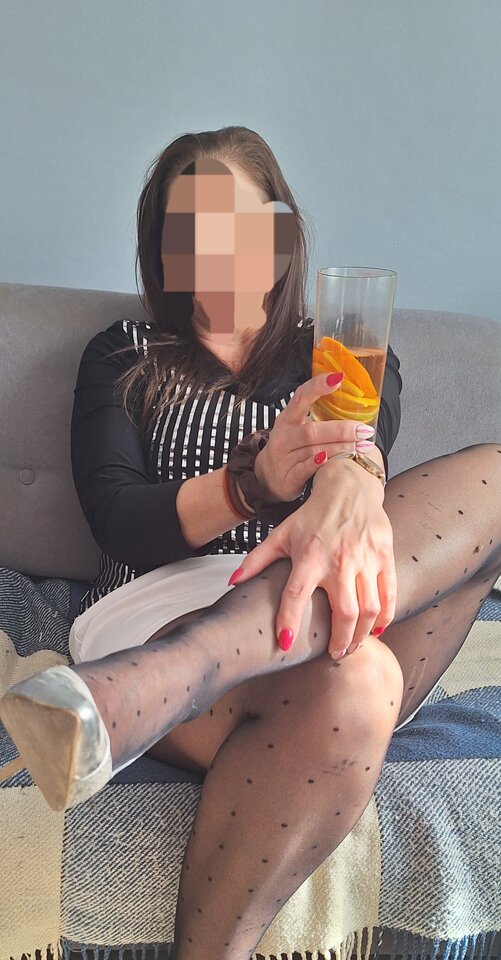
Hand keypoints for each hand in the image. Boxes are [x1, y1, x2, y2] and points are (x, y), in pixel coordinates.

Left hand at [227, 459, 396, 658]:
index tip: (284, 644)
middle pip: (344, 612)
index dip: (288, 621)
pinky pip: (390, 595)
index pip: (296, 594)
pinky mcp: (384, 557)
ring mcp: (365, 559)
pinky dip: (386, 617)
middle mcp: (339, 560)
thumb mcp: (281, 535)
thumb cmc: (313, 515)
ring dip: (361, 635)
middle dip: (339, 641)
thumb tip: (232, 583)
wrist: (349, 487)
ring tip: (351, 646)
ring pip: (369, 609)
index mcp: (309, 556)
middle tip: (333, 655)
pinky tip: (376, 629)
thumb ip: (257, 561)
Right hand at [253, 371, 376, 502]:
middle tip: (364, 430)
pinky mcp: (287, 477)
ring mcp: (284, 457)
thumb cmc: (291, 448)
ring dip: (341, 448)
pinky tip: (332, 461)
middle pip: (313, 430)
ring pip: (314, 449)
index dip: (318, 387)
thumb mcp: (297, 428)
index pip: (301, 397)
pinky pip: (305, 469)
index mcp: (288, 418)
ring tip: (363, 447)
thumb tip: (355, 404)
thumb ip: (319, 417)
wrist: (267, 478)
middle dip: (342, 430)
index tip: (337, 378)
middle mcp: (284, 436)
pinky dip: (318, 464)